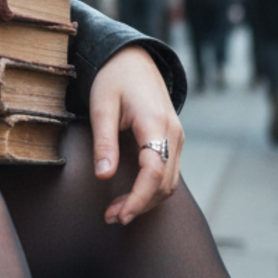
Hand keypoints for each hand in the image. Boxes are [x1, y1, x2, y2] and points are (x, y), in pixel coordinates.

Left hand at [89, 46, 183, 225]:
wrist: (134, 59)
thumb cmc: (114, 79)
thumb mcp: (101, 106)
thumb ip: (104, 141)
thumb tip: (104, 176)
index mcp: (155, 122)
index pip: (155, 172)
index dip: (139, 198)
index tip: (120, 214)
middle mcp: (173, 133)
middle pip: (165, 183)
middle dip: (140, 205)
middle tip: (111, 217)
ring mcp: (176, 137)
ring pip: (170, 182)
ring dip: (146, 201)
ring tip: (116, 212)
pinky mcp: (172, 140)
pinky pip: (168, 173)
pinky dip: (152, 190)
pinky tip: (130, 197)